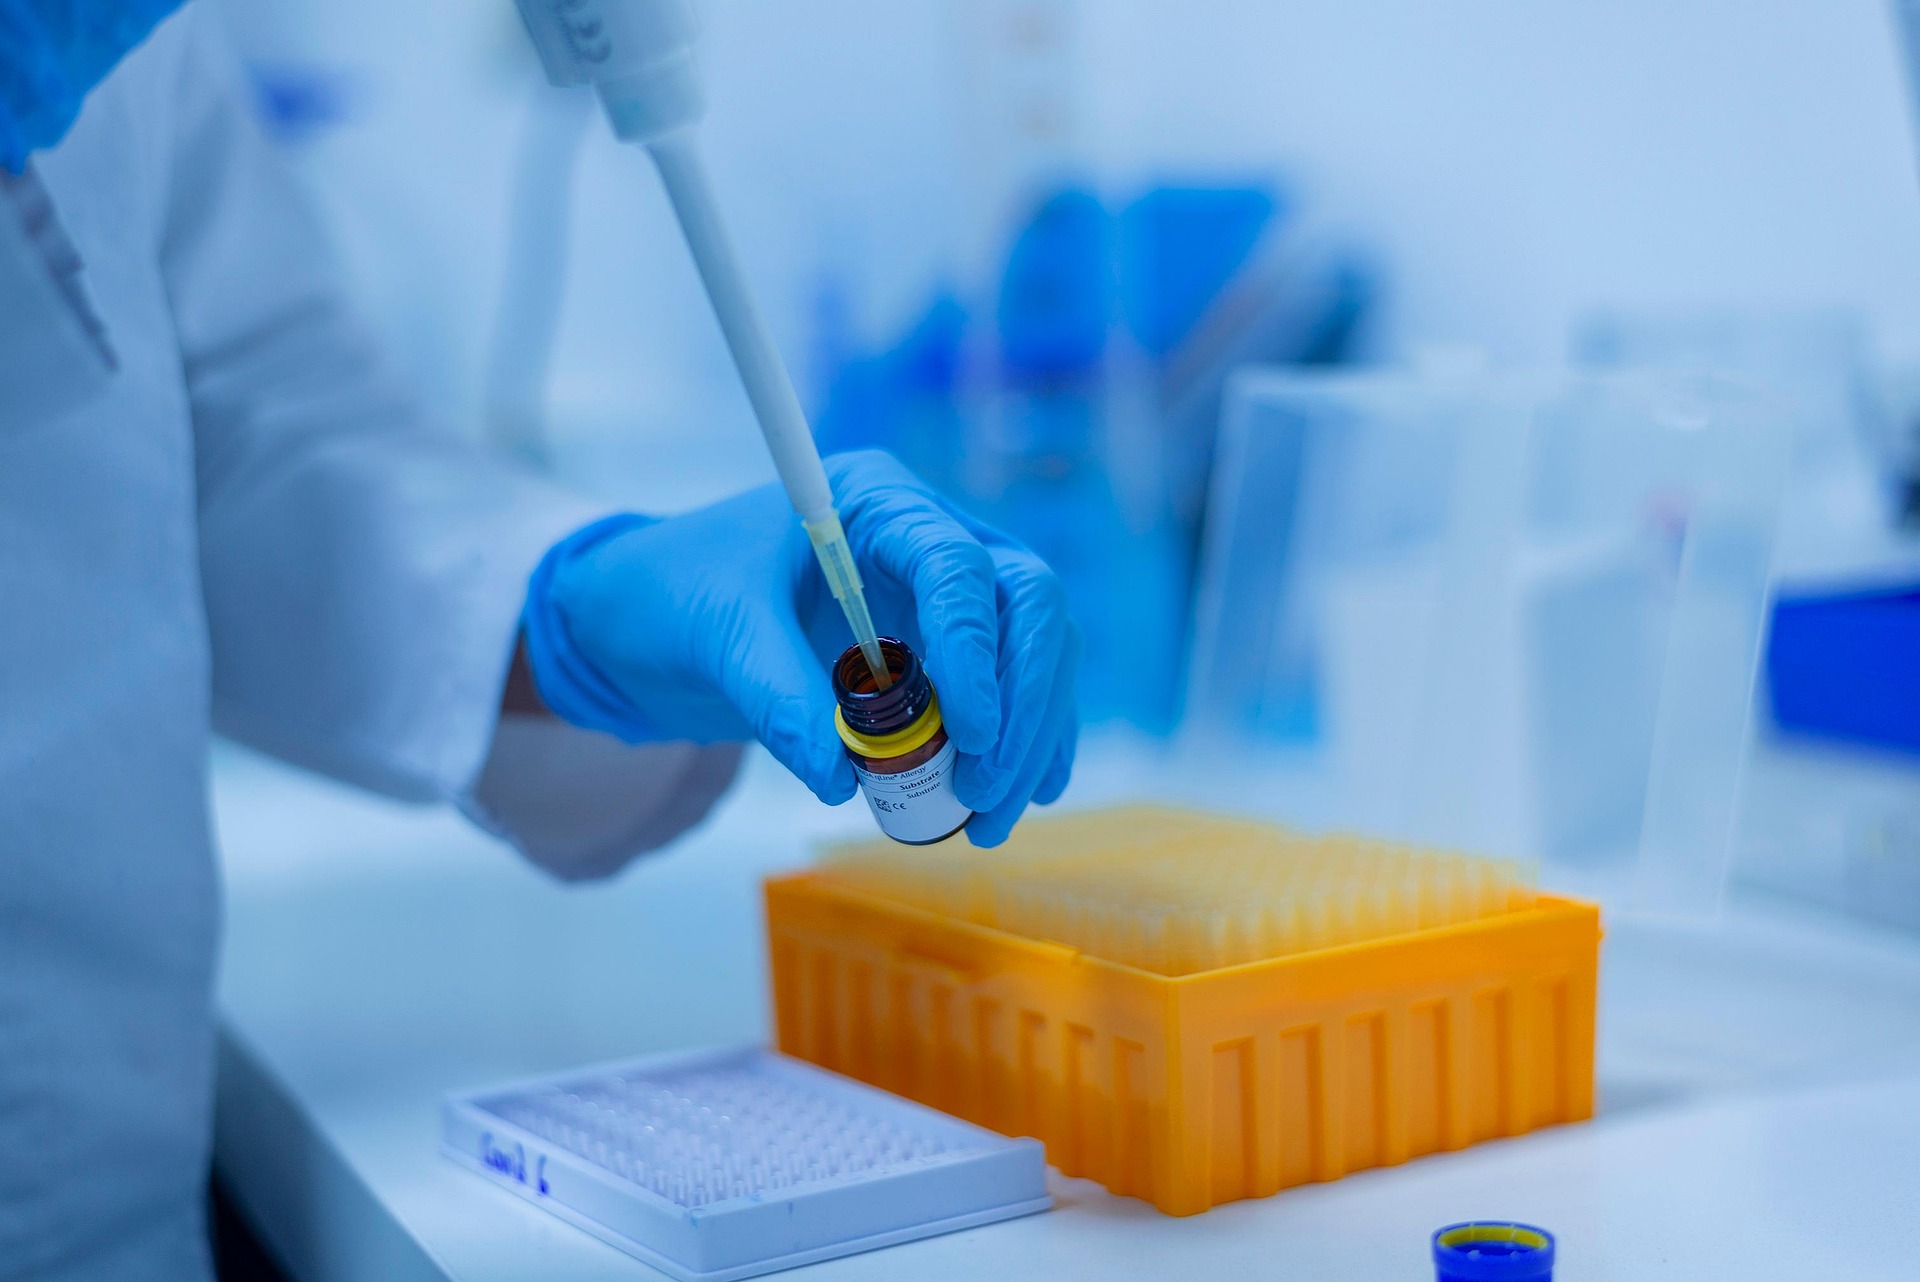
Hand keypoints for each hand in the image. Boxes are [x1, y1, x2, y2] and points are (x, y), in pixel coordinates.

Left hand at [521, 450, 1078, 845]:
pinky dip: (1026, 740)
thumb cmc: (674, 595)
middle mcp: (927, 536)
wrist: (646, 617)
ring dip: (1029, 736)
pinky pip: (1012, 687)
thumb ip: (777, 696)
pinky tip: (1026, 793)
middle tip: (985, 789)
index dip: (977, 651)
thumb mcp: (716, 635)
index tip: (971, 735)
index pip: (958, 565)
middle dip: (1021, 701)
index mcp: (877, 503)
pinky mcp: (944, 647)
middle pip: (1025, 604)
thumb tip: (841, 780)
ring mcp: (942, 593)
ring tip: (990, 818)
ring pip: (1034, 649)